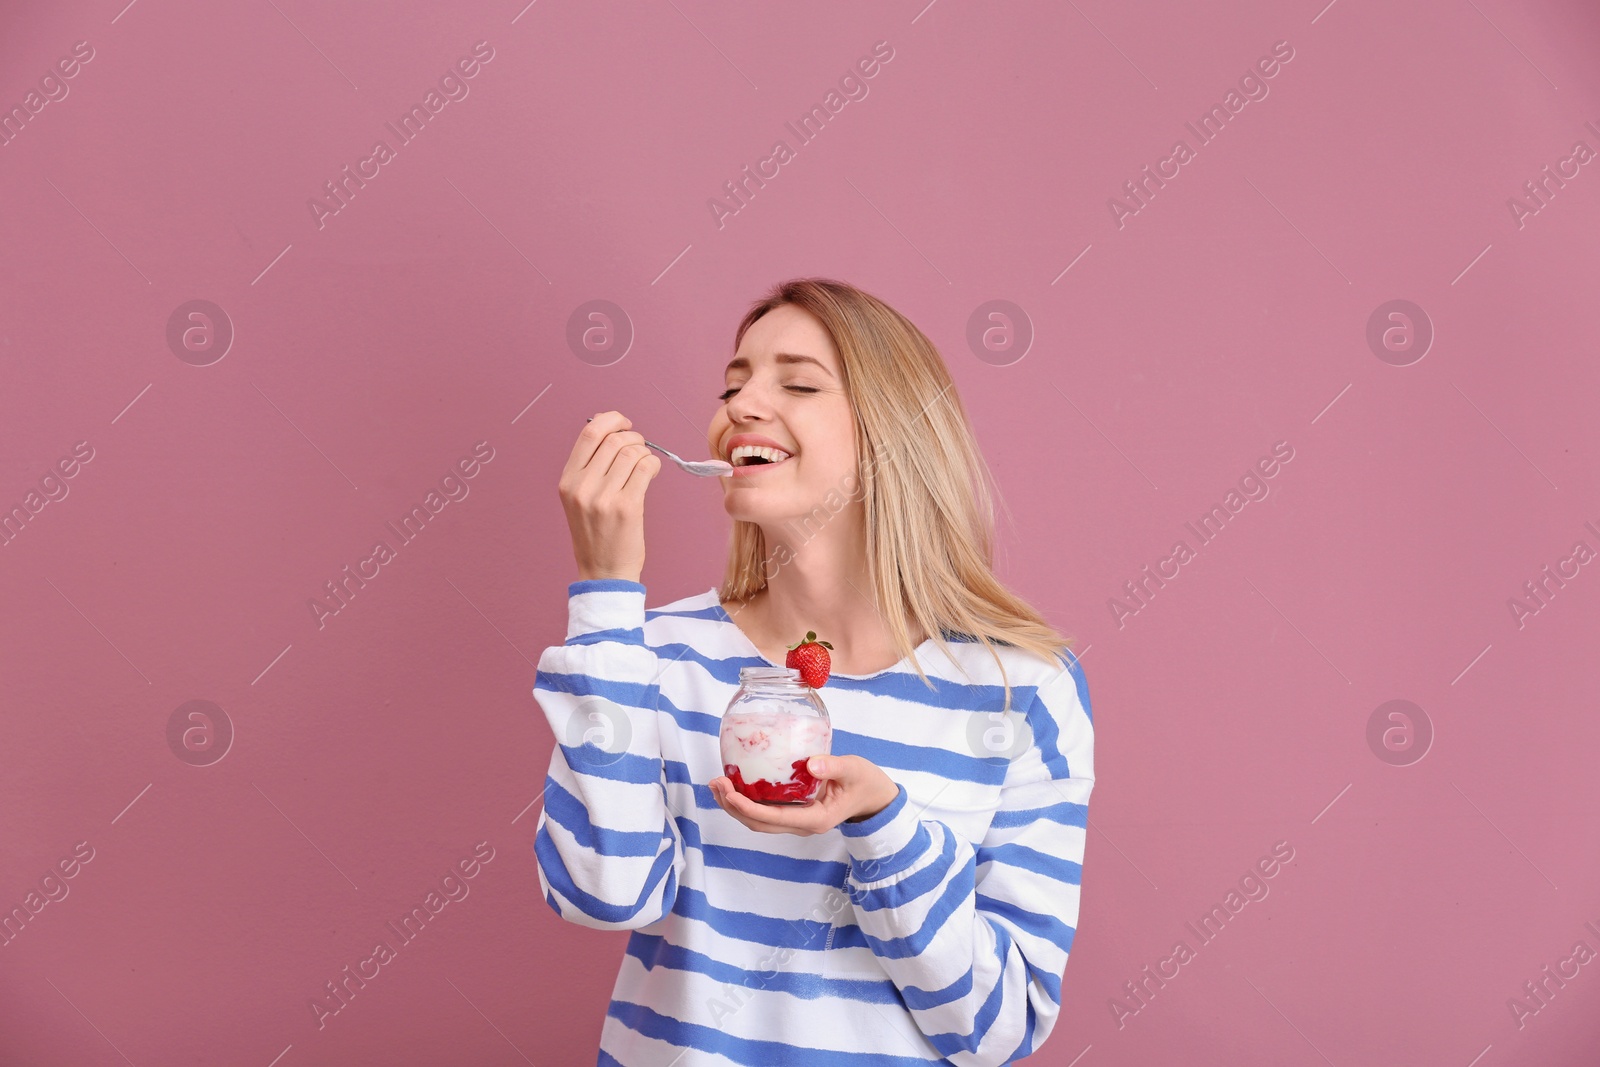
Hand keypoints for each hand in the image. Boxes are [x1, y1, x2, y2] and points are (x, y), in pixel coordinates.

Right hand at [558, 411, 661, 581]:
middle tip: (640, 447)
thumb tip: (609, 426)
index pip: (589, 434)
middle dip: (634, 437)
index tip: (624, 423)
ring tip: (645, 465)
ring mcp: (604, 497)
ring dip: (645, 452)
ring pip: (632, 452)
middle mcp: (582, 487)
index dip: (611, 420)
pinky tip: (652, 473)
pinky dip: (654, 464)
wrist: (604, 572)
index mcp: (568, 481)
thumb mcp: (580, 498)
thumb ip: (590, 465)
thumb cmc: (596, 533)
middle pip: (614, 440)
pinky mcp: (627, 507)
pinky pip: (646, 468)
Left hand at [710, 755, 899, 835]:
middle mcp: (802, 824)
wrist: (873, 796)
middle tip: (716, 783)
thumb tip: (811, 763)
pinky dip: (746, 799)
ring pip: (758, 820)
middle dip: (733, 806)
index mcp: (815, 819)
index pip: (773, 818)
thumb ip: (834, 766)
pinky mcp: (793, 811)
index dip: (748, 807)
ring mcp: (796, 820)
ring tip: (716, 784)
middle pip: (758, 824)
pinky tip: (735, 783)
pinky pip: (764, 811)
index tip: (730, 792)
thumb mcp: (854, 770)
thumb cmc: (864, 782)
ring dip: (734, 805)